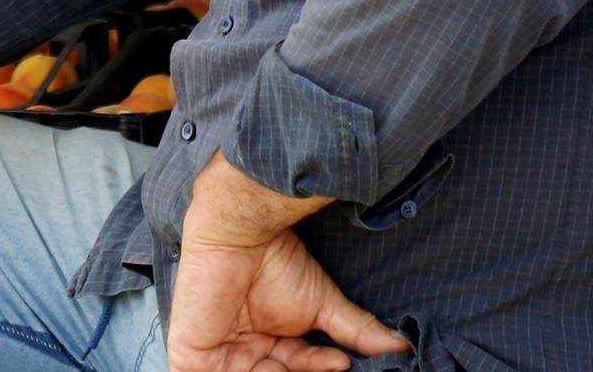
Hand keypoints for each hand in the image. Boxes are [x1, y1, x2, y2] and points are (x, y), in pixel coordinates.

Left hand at [166, 227, 410, 371]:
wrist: (238, 233)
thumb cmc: (275, 260)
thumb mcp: (322, 306)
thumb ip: (357, 332)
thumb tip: (402, 346)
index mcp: (268, 344)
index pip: (298, 369)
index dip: (320, 368)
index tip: (342, 363)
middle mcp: (242, 352)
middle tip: (329, 363)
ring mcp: (214, 357)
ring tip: (289, 363)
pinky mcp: (190, 357)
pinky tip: (270, 368)